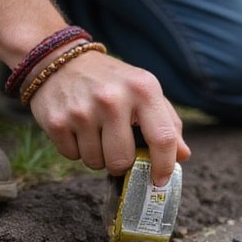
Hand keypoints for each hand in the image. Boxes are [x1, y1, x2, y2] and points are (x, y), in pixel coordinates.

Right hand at [28, 50, 189, 185]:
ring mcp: (83, 111)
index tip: (160, 180)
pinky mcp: (57, 121)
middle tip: (117, 148)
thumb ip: (168, 122)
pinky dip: (76, 149)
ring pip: (96, 163)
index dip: (164, 166)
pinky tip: (76, 128)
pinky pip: (72, 156)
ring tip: (95, 133)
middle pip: (123, 161)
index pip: (162, 139)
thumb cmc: (112, 81)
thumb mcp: (144, 91)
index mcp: (143, 89)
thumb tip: (183, 155)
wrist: (60, 60)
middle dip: (121, 163)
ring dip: (97, 156)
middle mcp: (113, 99)